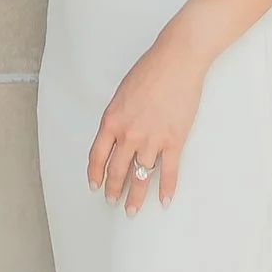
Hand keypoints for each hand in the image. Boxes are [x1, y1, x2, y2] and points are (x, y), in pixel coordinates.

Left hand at [87, 26, 208, 212]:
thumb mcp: (121, 94)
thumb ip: (118, 118)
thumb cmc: (149, 71)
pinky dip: (167, 189)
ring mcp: (152, 140)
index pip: (97, 156)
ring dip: (136, 196)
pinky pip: (169, 172)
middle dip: (113, 189)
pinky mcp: (174, 141)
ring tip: (133, 210)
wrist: (176, 62)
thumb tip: (118, 136)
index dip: (95, 174)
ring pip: (141, 176)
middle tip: (112, 201)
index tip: (95, 185)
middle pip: (117, 170)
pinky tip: (164, 201)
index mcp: (112, 121)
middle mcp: (128, 134)